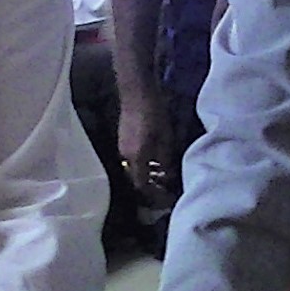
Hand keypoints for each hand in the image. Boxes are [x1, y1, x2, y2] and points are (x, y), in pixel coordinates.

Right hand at [117, 84, 173, 201]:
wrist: (137, 92)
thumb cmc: (154, 114)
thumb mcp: (165, 139)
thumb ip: (165, 160)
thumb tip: (167, 176)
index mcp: (136, 159)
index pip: (141, 186)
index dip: (152, 195)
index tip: (165, 198)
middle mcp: (125, 157)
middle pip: (135, 179)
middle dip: (149, 186)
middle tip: (164, 188)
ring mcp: (122, 147)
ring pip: (133, 169)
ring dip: (146, 174)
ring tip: (161, 176)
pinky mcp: (123, 139)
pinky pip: (132, 159)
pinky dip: (142, 164)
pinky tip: (154, 160)